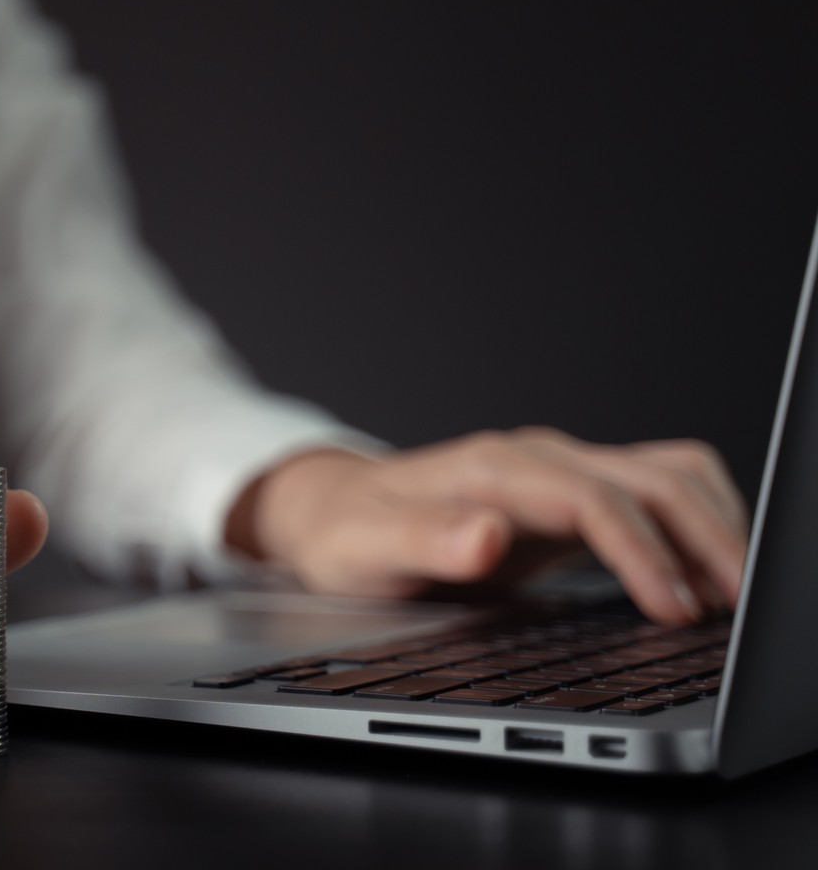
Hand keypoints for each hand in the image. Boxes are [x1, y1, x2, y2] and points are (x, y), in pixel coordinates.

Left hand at [231, 428, 748, 624]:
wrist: (331, 508)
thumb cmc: (345, 533)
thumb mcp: (362, 547)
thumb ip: (423, 541)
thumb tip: (485, 536)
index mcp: (491, 469)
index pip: (592, 498)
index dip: (641, 551)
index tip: (672, 607)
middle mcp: (534, 459)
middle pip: (650, 477)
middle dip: (705, 537)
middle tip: (736, 606)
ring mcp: (557, 472)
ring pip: (665, 475)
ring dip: (711, 525)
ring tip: (731, 594)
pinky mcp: (570, 495)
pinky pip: (654, 492)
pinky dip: (694, 526)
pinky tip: (702, 576)